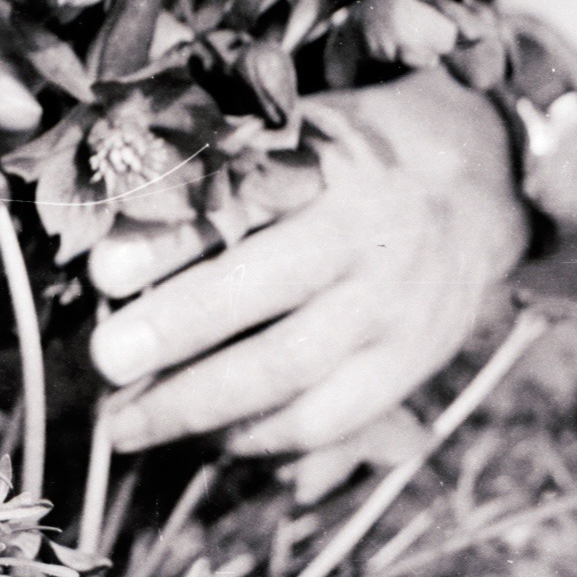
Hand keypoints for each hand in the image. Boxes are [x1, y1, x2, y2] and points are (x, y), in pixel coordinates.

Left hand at [87, 66, 528, 454]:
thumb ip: (215, 177)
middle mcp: (365, 238)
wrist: (474, 184)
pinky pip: (327, 419)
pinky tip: (202, 439)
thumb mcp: (292, 136)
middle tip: (104, 360)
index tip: (102, 271)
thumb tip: (113, 244)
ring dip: (199, 407)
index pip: (241, 205)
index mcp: (327, 168)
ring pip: (291, 372)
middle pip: (266, 293)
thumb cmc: (347, 158)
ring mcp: (391, 308)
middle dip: (178, 332)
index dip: (169, 240)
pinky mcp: (408, 364)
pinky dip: (258, 439)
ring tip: (124, 426)